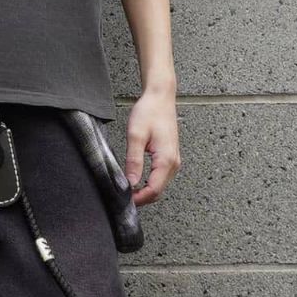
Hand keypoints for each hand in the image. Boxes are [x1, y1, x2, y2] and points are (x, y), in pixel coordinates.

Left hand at [124, 88, 180, 205]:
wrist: (160, 97)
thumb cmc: (149, 112)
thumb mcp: (136, 136)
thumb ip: (133, 161)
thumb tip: (130, 183)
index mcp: (166, 160)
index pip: (154, 190)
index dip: (138, 199)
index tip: (123, 199)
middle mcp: (174, 163)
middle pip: (158, 191)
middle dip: (141, 198)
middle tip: (122, 196)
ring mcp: (173, 161)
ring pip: (160, 186)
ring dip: (145, 191)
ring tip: (127, 190)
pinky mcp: (170, 157)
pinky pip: (160, 177)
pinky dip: (149, 183)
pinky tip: (136, 181)